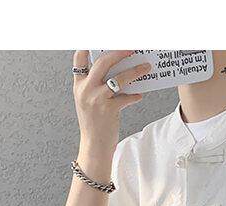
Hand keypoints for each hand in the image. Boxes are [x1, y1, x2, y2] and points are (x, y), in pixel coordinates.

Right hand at [72, 50, 150, 172]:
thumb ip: (96, 87)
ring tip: (146, 67)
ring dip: (135, 71)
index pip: (79, 59)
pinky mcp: (109, 109)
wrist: (94, 146)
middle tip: (132, 48)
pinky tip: (140, 95)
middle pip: (102, 62)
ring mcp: (97, 99)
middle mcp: (86, 89)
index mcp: (79, 86)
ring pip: (118, 78)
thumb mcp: (88, 102)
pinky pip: (126, 97)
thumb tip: (115, 73)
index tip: (100, 40)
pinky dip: (134, 95)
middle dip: (119, 52)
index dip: (87, 46)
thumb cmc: (94, 124)